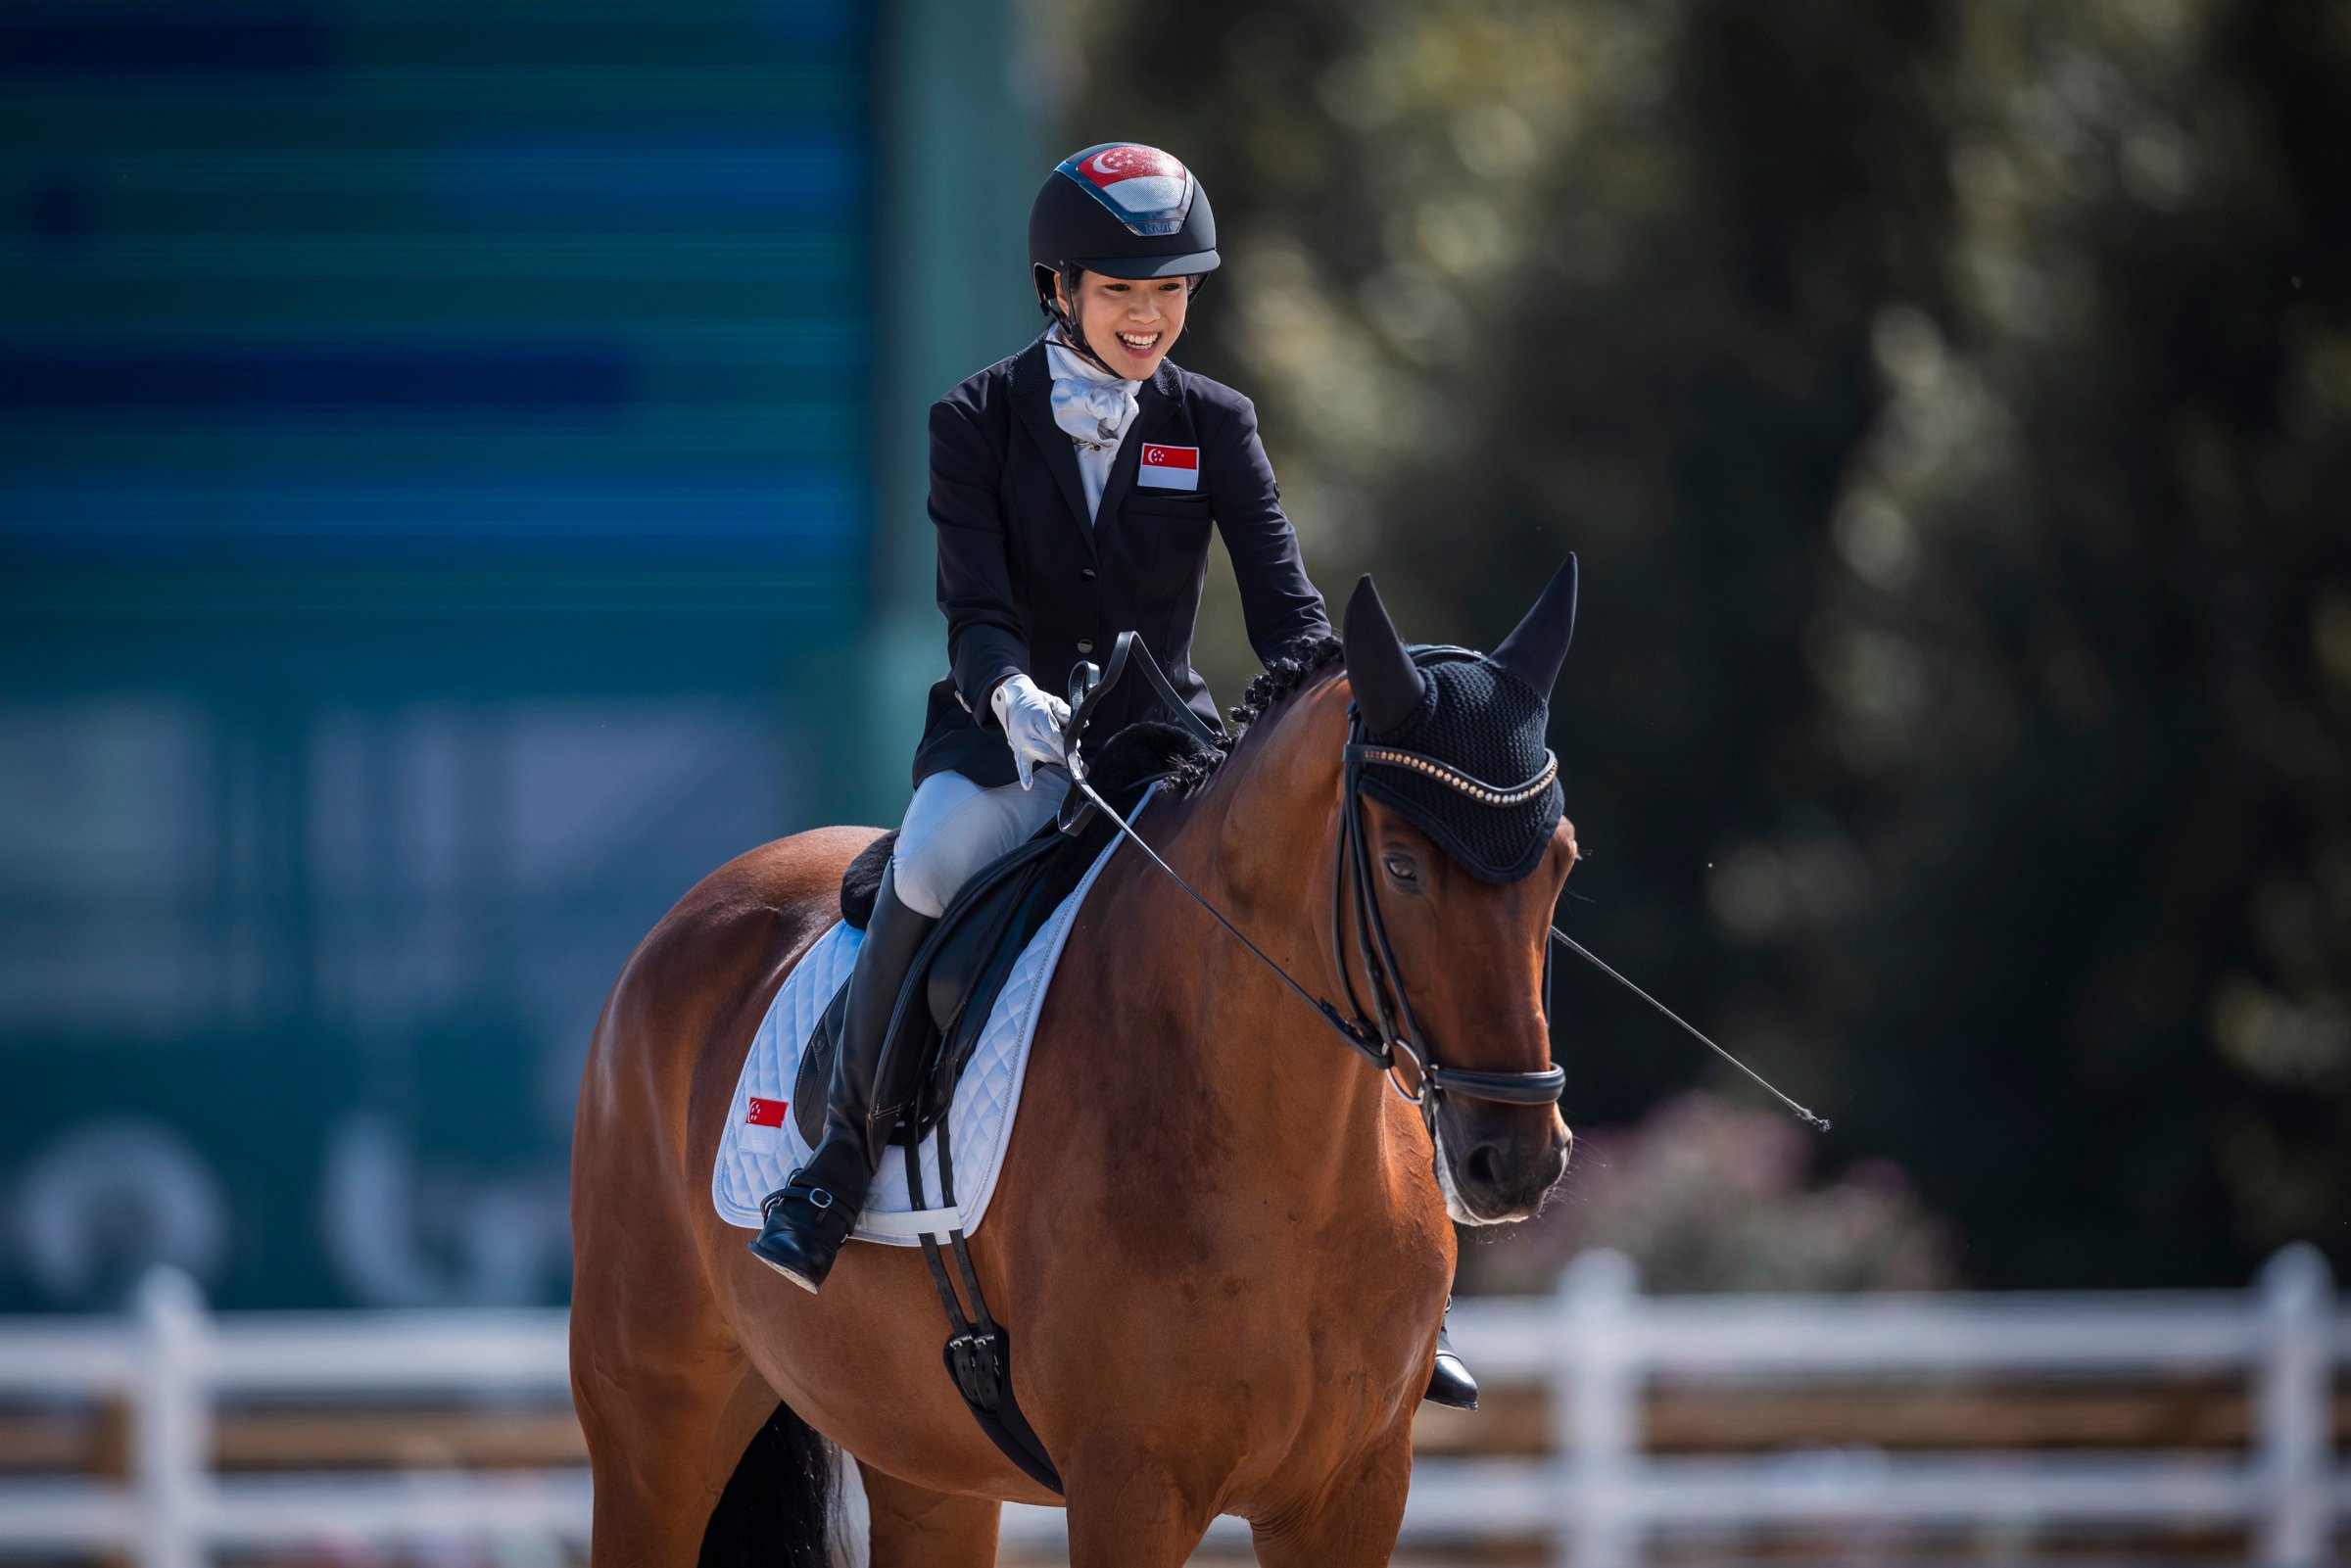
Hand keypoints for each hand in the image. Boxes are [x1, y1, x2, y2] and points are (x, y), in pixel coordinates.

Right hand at [990, 673, 1070, 788]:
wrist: (1014, 704)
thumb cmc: (1038, 704)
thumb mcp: (1052, 701)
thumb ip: (1065, 712)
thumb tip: (1082, 725)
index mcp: (1038, 718)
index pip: (1053, 736)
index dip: (1065, 746)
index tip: (1076, 750)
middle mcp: (1028, 732)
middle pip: (1048, 749)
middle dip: (1064, 757)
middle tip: (1078, 762)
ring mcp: (1022, 742)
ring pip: (1040, 757)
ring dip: (1055, 761)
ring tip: (1067, 765)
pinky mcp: (1018, 750)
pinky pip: (1020, 764)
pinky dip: (1024, 775)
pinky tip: (1027, 785)